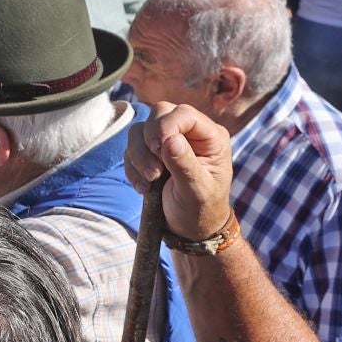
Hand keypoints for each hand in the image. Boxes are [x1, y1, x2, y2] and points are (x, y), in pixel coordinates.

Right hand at [124, 103, 233, 241]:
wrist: (190, 228)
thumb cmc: (201, 210)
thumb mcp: (197, 191)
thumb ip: (185, 165)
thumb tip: (171, 139)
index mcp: (211, 137)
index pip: (184, 114)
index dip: (166, 126)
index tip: (157, 149)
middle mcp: (189, 134)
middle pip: (159, 113)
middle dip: (149, 140)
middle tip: (154, 170)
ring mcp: (168, 142)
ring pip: (140, 130)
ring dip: (138, 157)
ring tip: (150, 182)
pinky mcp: (150, 153)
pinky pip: (130, 148)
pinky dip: (132, 168)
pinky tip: (144, 188)